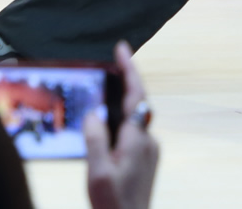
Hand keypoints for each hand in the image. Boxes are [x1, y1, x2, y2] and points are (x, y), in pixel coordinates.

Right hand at [85, 42, 157, 208]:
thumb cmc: (114, 205)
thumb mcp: (97, 173)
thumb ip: (95, 140)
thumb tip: (93, 113)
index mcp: (137, 140)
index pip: (135, 95)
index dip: (129, 69)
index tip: (122, 47)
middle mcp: (147, 141)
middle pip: (137, 102)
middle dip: (126, 80)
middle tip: (112, 62)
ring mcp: (148, 151)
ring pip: (135, 117)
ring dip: (123, 100)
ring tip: (106, 88)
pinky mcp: (145, 161)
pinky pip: (133, 131)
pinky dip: (121, 120)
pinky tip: (107, 124)